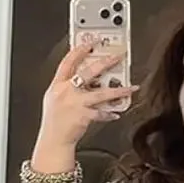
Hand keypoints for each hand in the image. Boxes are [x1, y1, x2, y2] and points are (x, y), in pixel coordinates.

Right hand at [32, 40, 137, 166]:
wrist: (53, 140)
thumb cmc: (54, 121)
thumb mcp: (54, 99)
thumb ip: (67, 86)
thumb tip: (84, 78)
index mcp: (58, 85)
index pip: (68, 62)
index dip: (80, 50)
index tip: (91, 42)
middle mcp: (67, 92)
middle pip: (88, 72)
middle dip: (105, 62)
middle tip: (117, 56)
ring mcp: (76, 104)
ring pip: (101, 93)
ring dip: (118, 90)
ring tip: (130, 88)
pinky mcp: (84, 116)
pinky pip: (102, 113)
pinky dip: (110, 113)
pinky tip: (117, 112)